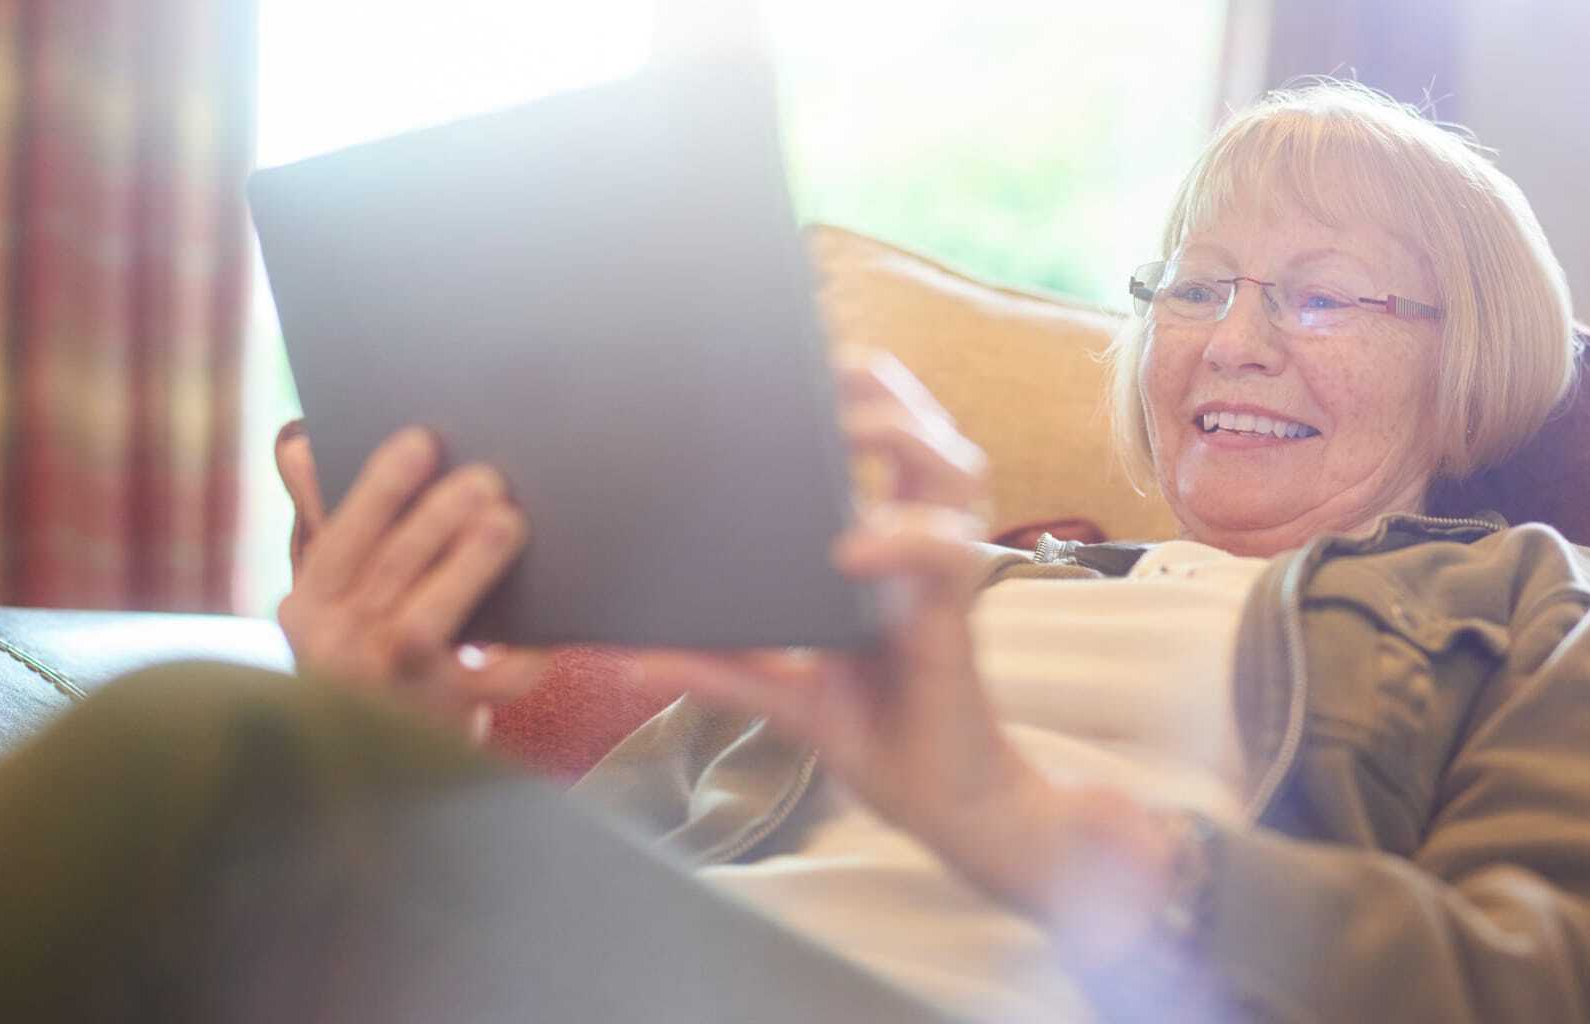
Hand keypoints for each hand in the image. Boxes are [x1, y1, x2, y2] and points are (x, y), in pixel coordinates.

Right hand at [273, 421, 548, 737]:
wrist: (378, 765)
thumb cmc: (364, 652)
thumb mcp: (328, 595)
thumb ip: (319, 517)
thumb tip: (298, 440)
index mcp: (306, 608)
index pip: (336, 540)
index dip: (379, 489)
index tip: (422, 440)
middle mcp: (333, 650)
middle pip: (389, 572)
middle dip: (439, 518)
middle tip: (488, 477)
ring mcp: (383, 692)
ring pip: (424, 622)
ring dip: (469, 567)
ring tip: (509, 522)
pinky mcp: (437, 725)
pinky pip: (484, 684)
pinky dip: (517, 654)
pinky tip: (543, 622)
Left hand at [635, 349, 1070, 908]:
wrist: (944, 804)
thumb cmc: (877, 731)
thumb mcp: (781, 694)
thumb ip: (720, 667)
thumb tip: (634, 654)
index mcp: (887, 542)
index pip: (888, 436)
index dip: (858, 389)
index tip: (795, 358)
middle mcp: (922, 544)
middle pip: (928, 425)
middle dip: (883, 389)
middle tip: (823, 370)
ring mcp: (943, 576)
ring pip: (956, 467)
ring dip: (904, 434)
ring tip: (845, 429)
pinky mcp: (955, 619)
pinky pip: (947, 555)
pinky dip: (903, 536)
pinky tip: (853, 546)